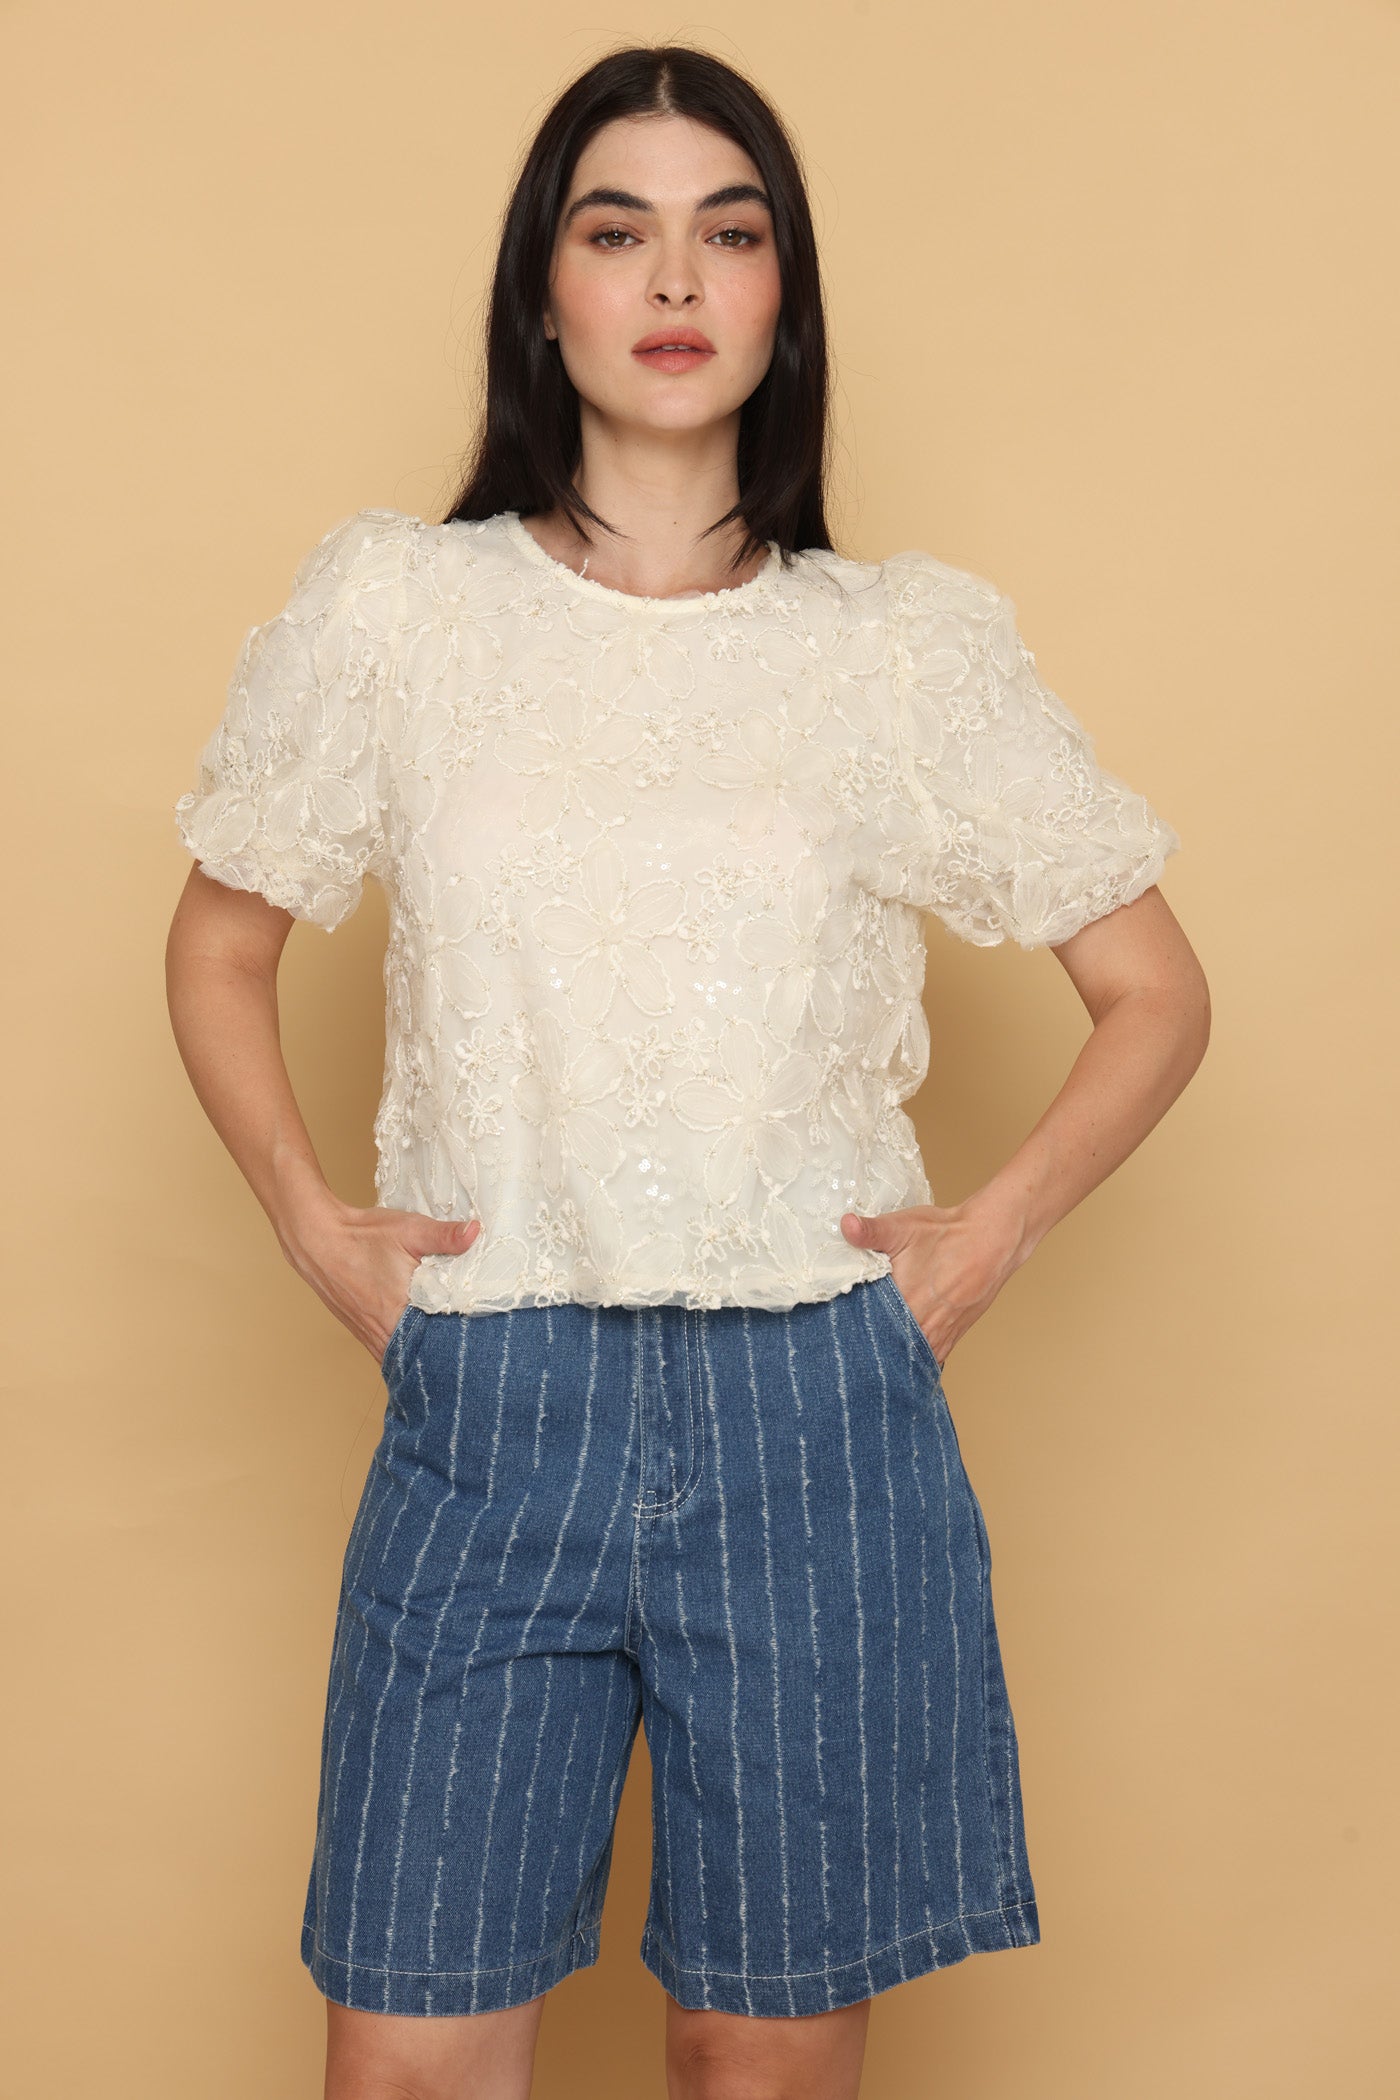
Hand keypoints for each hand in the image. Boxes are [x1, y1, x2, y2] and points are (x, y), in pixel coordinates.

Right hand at [278, 1196, 481, 1362]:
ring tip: (446, 1343)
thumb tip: (476, 1233)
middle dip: (443, 1350)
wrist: (317, 1239)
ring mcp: (368, 1335)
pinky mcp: (360, 1331)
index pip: (439, 1341)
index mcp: (399, 1314)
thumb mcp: (409, 1230)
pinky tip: (417, 1336)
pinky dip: (403, 1346)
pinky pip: (387, 1349)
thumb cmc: (362, 1236)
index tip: (478, 1334)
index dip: (460, 1338)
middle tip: (467, 1342)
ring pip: (403, 1355)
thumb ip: (445, 1236)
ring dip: (421, 1350)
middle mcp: (382, 1333)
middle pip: (422, 1354)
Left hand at [839, 1196, 1030, 1367]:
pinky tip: (901, 1352)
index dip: (849, 1329)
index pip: (865, 1330)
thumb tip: (845, 1224)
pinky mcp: (951, 1338)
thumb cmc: (947, 1233)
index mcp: (902, 1304)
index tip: (838, 1327)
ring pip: (906, 1357)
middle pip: (883, 1348)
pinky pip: (927, 1358)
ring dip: (891, 1353)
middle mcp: (920, 1327)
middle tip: (850, 1344)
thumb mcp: (902, 1227)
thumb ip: (870, 1231)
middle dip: (868, 1346)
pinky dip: (913, 1356)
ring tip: (873, 1351)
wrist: (991, 1240)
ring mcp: (938, 1335)